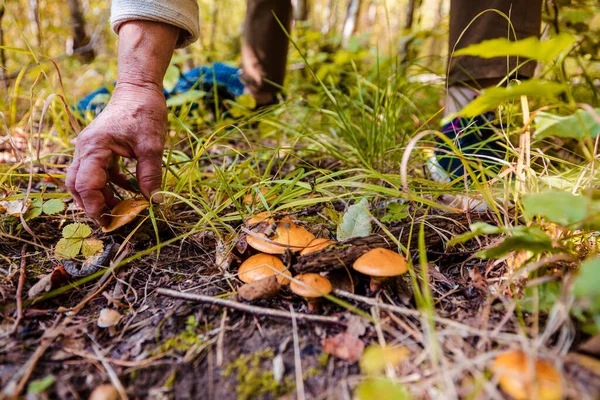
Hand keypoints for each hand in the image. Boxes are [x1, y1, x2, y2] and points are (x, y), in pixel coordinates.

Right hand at [66, 83, 166, 225]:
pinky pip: (99, 173)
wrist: (140, 88)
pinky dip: (110, 185)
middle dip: (92, 205)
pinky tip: (130, 191)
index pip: (85, 185)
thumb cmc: (144, 111)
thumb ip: (150, 174)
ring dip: (102, 196)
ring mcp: (91, 149)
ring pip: (86, 180)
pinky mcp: (100, 149)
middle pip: (77, 186)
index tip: (110, 222)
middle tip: (112, 221)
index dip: (95, 207)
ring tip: (123, 209)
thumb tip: (155, 201)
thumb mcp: (152, 145)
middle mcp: (85, 149)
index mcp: (94, 148)